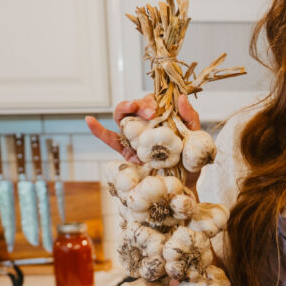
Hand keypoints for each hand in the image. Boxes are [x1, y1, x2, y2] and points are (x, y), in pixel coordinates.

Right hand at [84, 94, 201, 164]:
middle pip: (135, 107)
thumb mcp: (196, 138)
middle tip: (149, 112)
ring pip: (122, 118)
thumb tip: (180, 97)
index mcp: (162, 120)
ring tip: (129, 108)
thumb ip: (190, 117)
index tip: (157, 108)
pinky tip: (89, 120)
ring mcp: (135, 139)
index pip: (152, 102)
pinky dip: (98, 130)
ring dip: (123, 108)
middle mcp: (146, 127)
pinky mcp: (126, 153)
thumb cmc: (191, 164)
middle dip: (139, 104)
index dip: (152, 101)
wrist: (185, 188)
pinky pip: (109, 139)